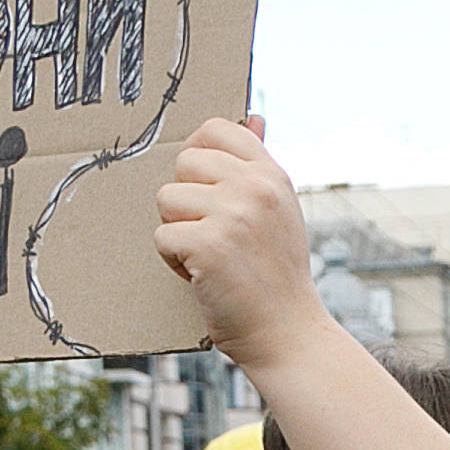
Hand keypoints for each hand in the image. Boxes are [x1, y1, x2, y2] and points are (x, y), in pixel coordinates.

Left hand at [152, 118, 322, 360]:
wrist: (287, 332)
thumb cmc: (276, 274)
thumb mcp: (279, 210)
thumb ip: (259, 166)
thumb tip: (253, 118)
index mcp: (271, 173)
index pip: (216, 129)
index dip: (198, 155)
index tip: (204, 188)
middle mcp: (255, 187)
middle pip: (183, 163)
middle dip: (186, 201)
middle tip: (214, 234)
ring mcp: (233, 214)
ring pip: (166, 200)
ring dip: (178, 233)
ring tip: (210, 257)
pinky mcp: (209, 245)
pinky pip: (162, 237)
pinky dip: (175, 262)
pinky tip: (204, 276)